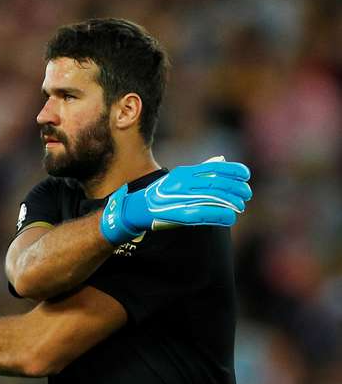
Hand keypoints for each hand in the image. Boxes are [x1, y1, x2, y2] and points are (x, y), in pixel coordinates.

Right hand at [100, 157, 251, 244]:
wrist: (136, 209)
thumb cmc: (159, 195)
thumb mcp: (176, 179)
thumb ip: (196, 175)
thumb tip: (220, 166)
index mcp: (184, 173)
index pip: (214, 168)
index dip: (233, 170)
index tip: (246, 175)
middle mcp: (183, 183)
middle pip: (218, 184)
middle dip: (236, 188)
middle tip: (246, 194)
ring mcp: (181, 198)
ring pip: (215, 199)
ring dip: (231, 202)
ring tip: (240, 206)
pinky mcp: (180, 214)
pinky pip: (206, 213)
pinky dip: (221, 215)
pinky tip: (230, 217)